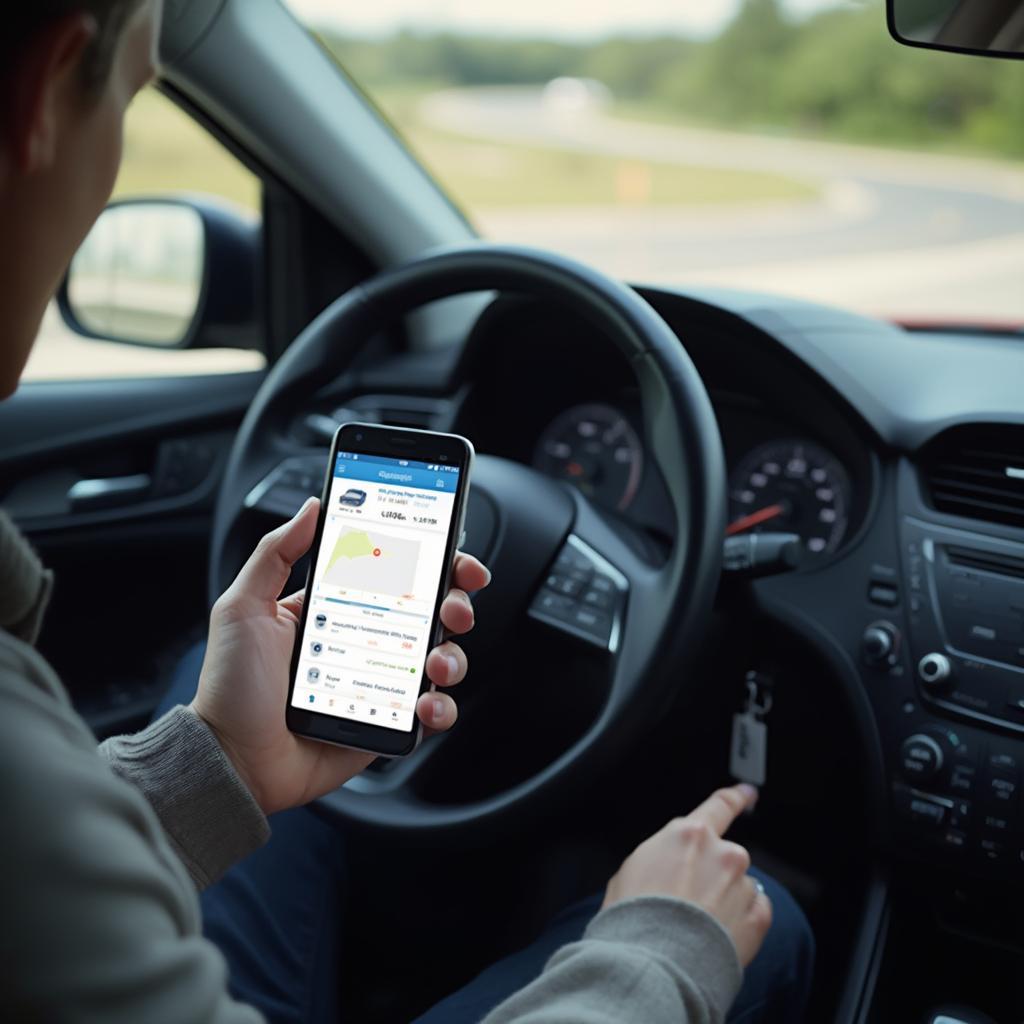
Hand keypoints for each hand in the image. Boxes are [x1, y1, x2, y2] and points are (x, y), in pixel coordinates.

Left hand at [191, 497, 489, 815]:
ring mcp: (381, 684)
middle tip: (453, 609)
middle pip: (431, 613)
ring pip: (441, 659)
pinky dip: (441, 707)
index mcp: (339, 608)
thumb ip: (276, 552)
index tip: (456, 559)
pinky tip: (425, 705)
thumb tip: (314, 506)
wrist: (232, 760)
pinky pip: (433, 712)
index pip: (397, 575)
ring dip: (453, 656)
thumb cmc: (232, 686)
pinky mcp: (389, 724)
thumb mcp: (244, 606)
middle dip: (456, 604)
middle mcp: (367, 642)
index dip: (434, 563)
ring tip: (436, 665)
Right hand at [601, 784, 770, 966]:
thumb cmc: (634, 915)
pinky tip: (718, 935)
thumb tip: (669, 864)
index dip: (735, 798)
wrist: (655, 962)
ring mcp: (743, 885)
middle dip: (713, 874)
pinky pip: (755, 911)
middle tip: (689, 902)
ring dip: (725, 900)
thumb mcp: (631, 869)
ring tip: (698, 926)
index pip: (719, 806)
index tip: (747, 794)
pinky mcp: (757, 917)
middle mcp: (723, 853)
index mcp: (689, 834)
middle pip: (724, 856)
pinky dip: (741, 921)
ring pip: (739, 886)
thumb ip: (661, 855)